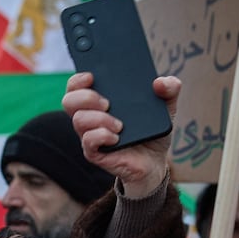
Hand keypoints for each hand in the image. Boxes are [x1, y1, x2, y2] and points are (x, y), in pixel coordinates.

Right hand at [62, 73, 179, 197]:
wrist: (156, 161)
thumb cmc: (152, 131)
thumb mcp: (166, 107)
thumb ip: (169, 89)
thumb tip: (161, 82)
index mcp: (100, 100)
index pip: (76, 85)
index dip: (78, 79)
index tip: (91, 76)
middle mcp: (90, 116)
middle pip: (69, 100)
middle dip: (86, 97)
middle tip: (107, 103)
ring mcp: (90, 135)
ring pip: (78, 120)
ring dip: (99, 119)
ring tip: (119, 125)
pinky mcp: (95, 153)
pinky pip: (88, 141)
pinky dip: (101, 136)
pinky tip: (117, 137)